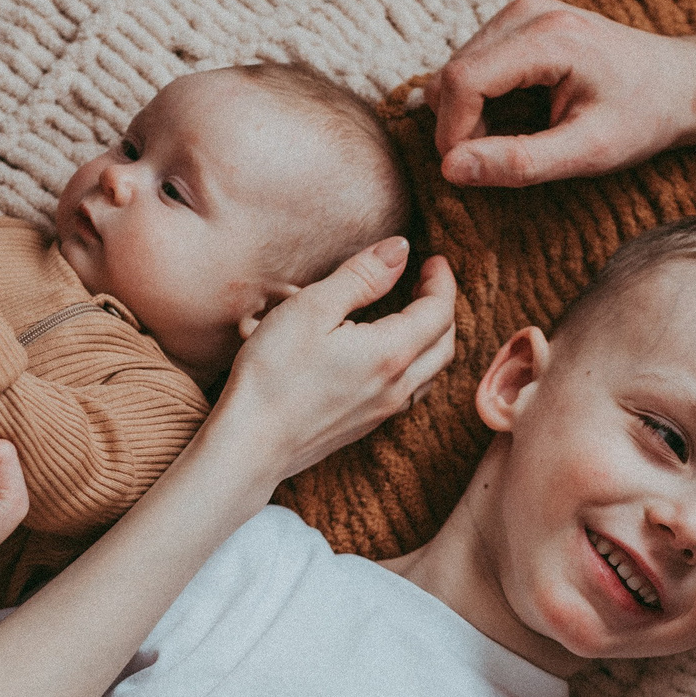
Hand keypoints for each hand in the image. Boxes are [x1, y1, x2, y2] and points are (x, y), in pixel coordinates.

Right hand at [206, 237, 457, 478]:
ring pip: (431, 372)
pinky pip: (409, 392)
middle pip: (445, 343)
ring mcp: (382, 412)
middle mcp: (396, 387)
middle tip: (426, 281)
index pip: (438, 312)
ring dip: (433, 339)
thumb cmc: (273, 374)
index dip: (441, 281)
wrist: (250, 446)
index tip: (433, 260)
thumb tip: (400, 250)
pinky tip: (388, 355)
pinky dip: (414, 365)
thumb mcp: (312, 309)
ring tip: (413, 313)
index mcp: (391, 354)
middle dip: (442, 307)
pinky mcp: (364, 427)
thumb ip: (361, 277)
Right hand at [429, 0, 695, 187]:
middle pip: (453, 73)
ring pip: (456, 69)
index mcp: (549, 36)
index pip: (463, 80)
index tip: (473, 172)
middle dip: (459, 127)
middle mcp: (527, 11)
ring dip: (467, 116)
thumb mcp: (589, 151)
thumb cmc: (643, 116)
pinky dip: (478, 101)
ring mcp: (520, 10)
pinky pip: (471, 63)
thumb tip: (450, 169)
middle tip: (498, 162)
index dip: (454, 134)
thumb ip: (519, 161)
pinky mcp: (518, 20)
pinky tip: (514, 119)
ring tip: (512, 142)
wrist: (679, 82)